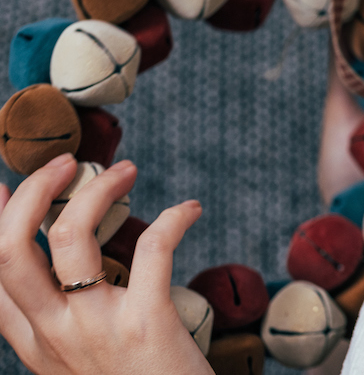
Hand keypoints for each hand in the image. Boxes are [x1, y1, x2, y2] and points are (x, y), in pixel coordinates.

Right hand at [0, 154, 210, 374]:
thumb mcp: (81, 363)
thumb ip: (60, 318)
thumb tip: (55, 261)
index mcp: (35, 344)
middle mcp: (54, 335)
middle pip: (8, 252)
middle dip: (29, 195)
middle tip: (66, 163)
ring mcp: (96, 329)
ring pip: (70, 238)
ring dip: (97, 190)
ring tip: (128, 170)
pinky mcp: (147, 324)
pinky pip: (152, 250)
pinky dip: (173, 218)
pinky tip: (191, 209)